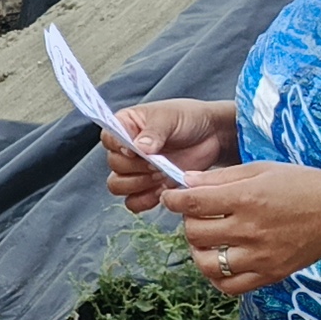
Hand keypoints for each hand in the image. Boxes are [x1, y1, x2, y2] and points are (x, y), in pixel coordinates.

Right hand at [99, 96, 238, 214]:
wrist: (212, 136)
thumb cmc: (189, 118)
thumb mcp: (170, 118)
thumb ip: (154, 132)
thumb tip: (139, 148)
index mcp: (126, 125)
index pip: (108, 138)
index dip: (119, 147)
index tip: (136, 150)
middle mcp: (126, 148)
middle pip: (114, 165)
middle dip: (136, 167)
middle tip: (157, 163)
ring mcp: (136, 169)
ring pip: (118, 185)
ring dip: (138, 184)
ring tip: (161, 175)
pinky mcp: (148, 187)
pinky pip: (133, 201)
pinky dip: (145, 199)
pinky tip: (162, 189)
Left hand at [157, 160, 320, 297]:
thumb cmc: (303, 185)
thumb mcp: (262, 169)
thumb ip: (221, 178)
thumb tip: (186, 182)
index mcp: (248, 197)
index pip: (193, 203)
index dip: (173, 199)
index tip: (171, 197)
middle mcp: (251, 229)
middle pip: (195, 233)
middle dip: (188, 221)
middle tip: (198, 214)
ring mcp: (260, 256)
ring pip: (207, 263)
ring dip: (198, 251)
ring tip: (207, 239)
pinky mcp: (269, 274)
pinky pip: (229, 285)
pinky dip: (216, 276)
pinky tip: (220, 261)